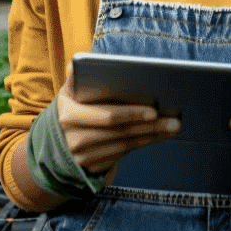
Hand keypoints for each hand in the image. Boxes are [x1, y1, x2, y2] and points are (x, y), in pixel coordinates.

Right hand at [56, 62, 180, 175]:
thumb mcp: (69, 92)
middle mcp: (75, 138)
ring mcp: (84, 156)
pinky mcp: (93, 167)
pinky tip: (158, 136)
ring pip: (125, 145)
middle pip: (121, 132)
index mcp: (69, 115)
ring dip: (152, 136)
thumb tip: (76, 64)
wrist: (56, 141)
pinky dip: (143, 144)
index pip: (107, 116)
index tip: (153, 110)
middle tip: (174, 121)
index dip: (132, 114)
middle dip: (150, 127)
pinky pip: (124, 154)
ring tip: (172, 127)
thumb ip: (75, 78)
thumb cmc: (72, 108)